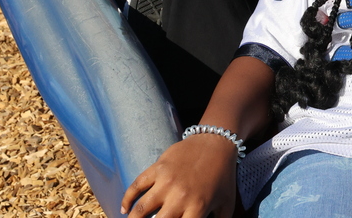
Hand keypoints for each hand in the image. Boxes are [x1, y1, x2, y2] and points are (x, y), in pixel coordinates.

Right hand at [121, 136, 238, 217]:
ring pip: (141, 208)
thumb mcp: (227, 203)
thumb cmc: (223, 176)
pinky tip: (124, 209)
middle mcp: (180, 197)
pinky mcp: (158, 167)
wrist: (216, 143)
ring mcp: (166, 181)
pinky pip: (137, 185)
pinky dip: (127, 198)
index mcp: (198, 207)